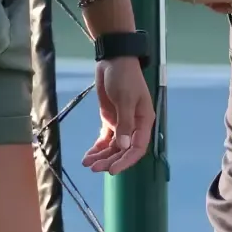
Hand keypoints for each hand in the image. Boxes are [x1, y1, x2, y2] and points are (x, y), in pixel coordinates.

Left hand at [84, 57, 154, 173]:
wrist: (113, 60)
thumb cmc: (124, 77)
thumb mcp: (125, 99)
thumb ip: (124, 123)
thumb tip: (123, 146)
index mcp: (143, 122)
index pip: (137, 148)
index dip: (126, 161)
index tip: (112, 170)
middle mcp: (134, 126)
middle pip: (123, 150)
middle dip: (110, 160)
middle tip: (94, 168)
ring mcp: (121, 124)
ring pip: (113, 147)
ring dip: (101, 156)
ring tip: (87, 164)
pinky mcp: (110, 120)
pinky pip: (104, 139)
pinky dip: (97, 148)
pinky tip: (88, 156)